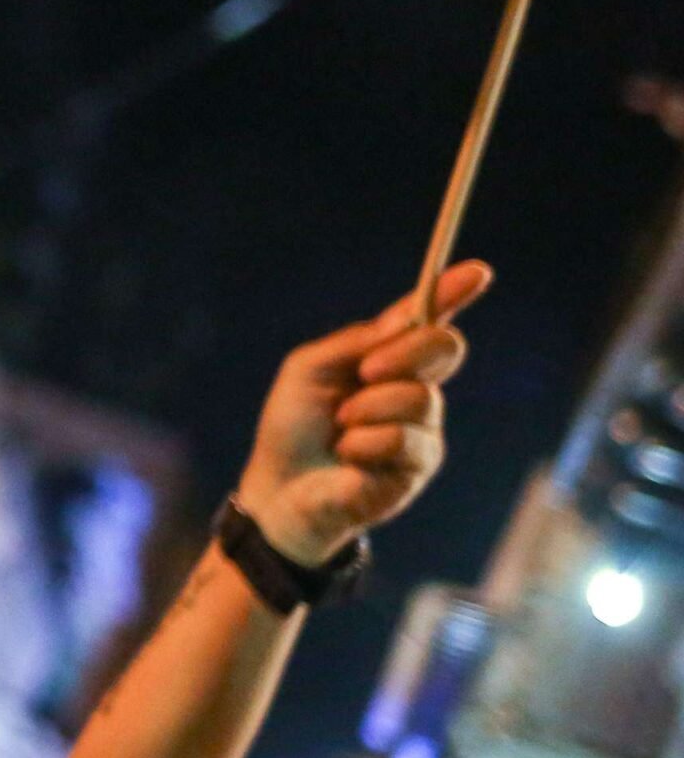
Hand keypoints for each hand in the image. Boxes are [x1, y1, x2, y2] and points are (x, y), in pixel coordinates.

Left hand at [235, 261, 492, 566]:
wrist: (279, 487)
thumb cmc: (292, 425)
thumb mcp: (310, 369)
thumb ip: (357, 342)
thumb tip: (408, 319)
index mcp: (385, 357)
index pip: (426, 319)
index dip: (453, 292)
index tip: (477, 270)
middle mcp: (414, 387)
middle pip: (443, 347)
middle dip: (405, 352)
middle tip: (365, 371)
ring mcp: (423, 426)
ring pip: (418, 398)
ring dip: (366, 411)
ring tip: (341, 430)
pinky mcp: (421, 466)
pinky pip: (403, 439)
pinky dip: (363, 444)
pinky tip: (349, 458)